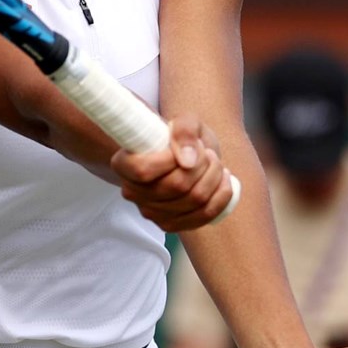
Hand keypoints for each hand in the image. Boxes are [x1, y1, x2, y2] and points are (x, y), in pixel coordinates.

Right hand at [110, 117, 235, 231]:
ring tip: (214, 162)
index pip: (143, 170)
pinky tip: (223, 179)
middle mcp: (132, 192)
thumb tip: (188, 161)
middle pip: (176, 186)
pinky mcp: (170, 226)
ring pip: (193, 200)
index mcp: (124, 164)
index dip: (170, 158)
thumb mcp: (185, 121)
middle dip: (202, 164)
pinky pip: (204, 216)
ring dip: (214, 177)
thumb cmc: (180, 137)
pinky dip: (221, 196)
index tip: (185, 146)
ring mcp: (150, 213)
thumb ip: (184, 130)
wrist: (187, 156)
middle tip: (207, 152)